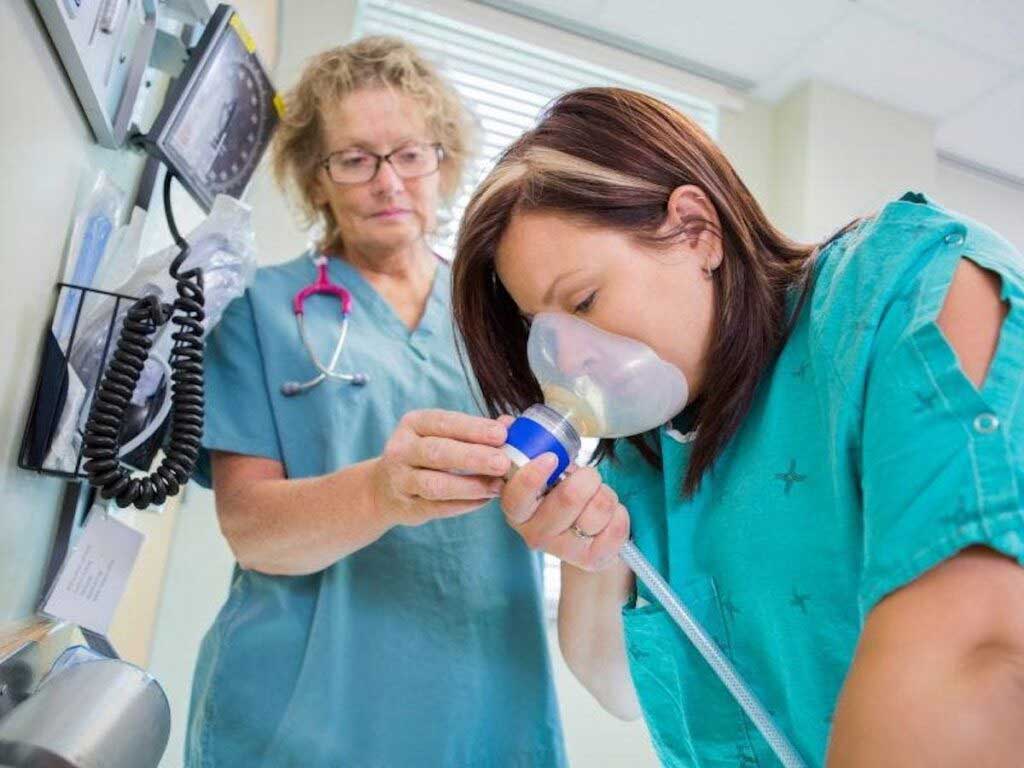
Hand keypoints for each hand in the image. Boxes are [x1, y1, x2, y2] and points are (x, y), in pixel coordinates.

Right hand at [372, 409, 511, 526]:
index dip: (473, 428)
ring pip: (435, 484)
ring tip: (497, 487)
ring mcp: (400, 480)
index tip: (501, 434)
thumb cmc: (426, 455)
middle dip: (473, 457)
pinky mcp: (406, 508)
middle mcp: (401, 449)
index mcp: (413, 424)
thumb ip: (475, 430)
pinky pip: (437, 508)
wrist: (384, 488)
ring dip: (470, 486)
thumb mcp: (443, 435)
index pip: (443, 422)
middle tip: (503, 463)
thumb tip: (509, 424)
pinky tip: (484, 500)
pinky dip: (463, 505)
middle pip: (437, 453)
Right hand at [500, 454, 628, 570]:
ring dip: (605, 494)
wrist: (583, 537)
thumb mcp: (547, 475)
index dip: (534, 476)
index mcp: (517, 511)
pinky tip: (608, 516)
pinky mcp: (590, 561)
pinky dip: (619, 512)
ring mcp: (563, 551)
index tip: (552, 458)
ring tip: (596, 498)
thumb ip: (541, 459)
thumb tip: (532, 438)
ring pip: (599, 506)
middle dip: (587, 477)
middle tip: (587, 478)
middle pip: (570, 496)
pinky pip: (617, 525)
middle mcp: (535, 535)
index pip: (517, 497)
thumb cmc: (562, 496)